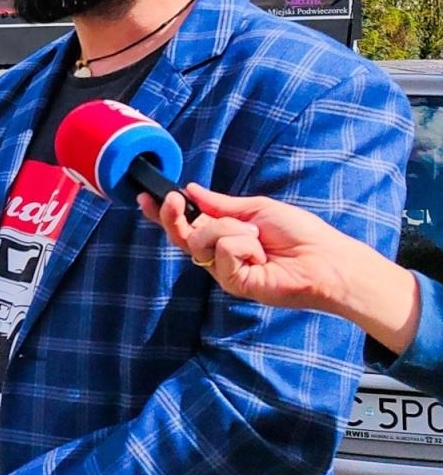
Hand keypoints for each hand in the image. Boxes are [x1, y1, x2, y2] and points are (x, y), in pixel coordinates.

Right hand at [139, 185, 344, 310]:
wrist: (327, 259)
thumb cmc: (300, 234)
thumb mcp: (256, 209)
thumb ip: (221, 204)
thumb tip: (191, 190)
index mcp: (224, 235)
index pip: (185, 225)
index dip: (164, 213)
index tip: (147, 196)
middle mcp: (220, 255)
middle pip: (181, 235)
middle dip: (174, 216)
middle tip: (173, 200)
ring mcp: (225, 271)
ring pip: (201, 241)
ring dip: (231, 230)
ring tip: (258, 237)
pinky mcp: (234, 284)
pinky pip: (222, 253)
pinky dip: (243, 247)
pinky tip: (262, 255)